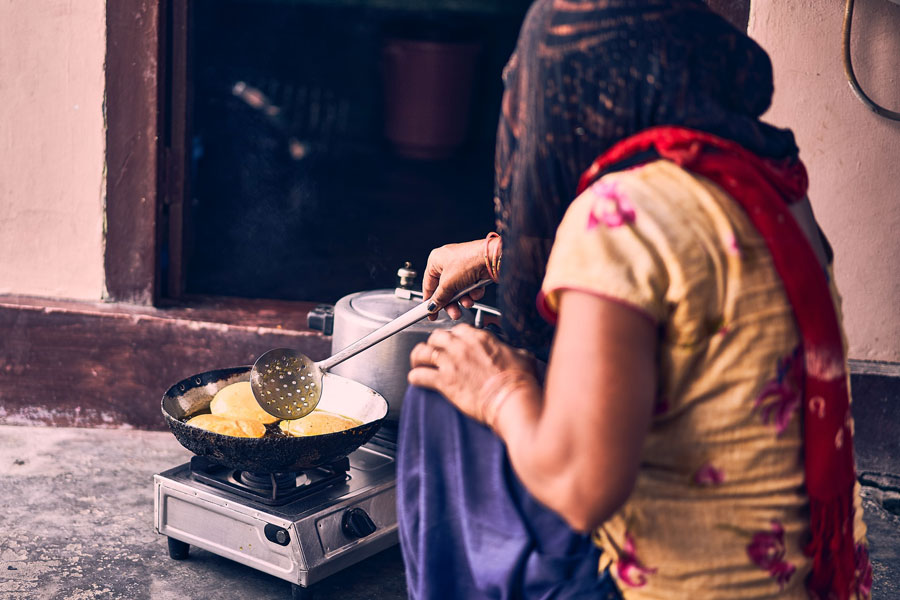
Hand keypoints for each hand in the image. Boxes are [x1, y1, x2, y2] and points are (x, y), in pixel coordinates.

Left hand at [408, 324, 536, 423]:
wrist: (511, 401)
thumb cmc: (519, 382)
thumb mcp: (522, 356)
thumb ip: (512, 350)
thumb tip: (514, 353)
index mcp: (480, 338)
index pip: (458, 329)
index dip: (453, 337)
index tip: (454, 344)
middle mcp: (461, 347)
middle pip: (436, 336)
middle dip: (434, 344)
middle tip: (434, 352)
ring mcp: (450, 363)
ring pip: (422, 352)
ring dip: (419, 358)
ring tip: (418, 363)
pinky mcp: (443, 382)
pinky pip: (419, 375)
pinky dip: (415, 378)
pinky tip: (416, 380)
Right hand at [423, 240, 491, 319]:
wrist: (491, 258)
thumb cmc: (469, 260)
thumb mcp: (448, 283)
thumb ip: (439, 297)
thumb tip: (432, 306)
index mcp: (436, 260)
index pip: (428, 284)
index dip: (429, 300)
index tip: (429, 312)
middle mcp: (448, 263)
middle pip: (445, 290)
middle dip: (450, 303)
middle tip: (453, 313)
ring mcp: (461, 268)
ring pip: (458, 291)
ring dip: (463, 300)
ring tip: (467, 303)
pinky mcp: (473, 272)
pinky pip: (469, 288)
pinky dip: (472, 293)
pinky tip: (475, 293)